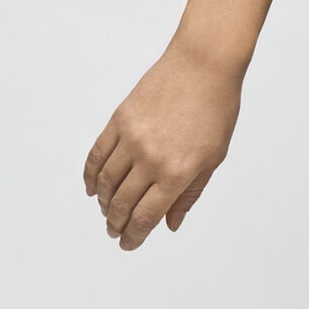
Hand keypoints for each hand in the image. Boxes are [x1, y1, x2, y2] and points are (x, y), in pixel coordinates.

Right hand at [83, 42, 242, 249]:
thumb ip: (190, 194)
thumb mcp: (213, 158)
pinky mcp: (119, 120)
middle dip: (116, 224)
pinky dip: (92, 176)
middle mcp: (151, 159)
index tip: (129, 243)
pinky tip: (94, 188)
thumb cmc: (216, 110)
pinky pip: (97, 155)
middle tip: (115, 232)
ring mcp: (131, 139)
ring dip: (104, 203)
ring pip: (106, 182)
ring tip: (107, 212)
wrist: (203, 65)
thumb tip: (171, 224)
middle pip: (123, 204)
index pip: (146, 216)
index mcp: (178, 173)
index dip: (135, 235)